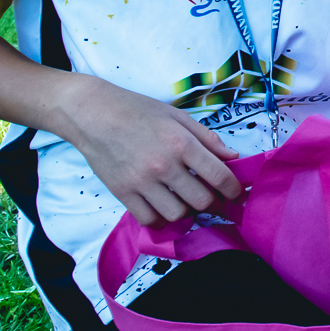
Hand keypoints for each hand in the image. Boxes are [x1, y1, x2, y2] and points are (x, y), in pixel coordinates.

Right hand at [58, 79, 242, 227]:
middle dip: (214, 204)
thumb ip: (207, 139)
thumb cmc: (138, 110)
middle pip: (201, 201)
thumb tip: (233, 157)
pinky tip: (163, 207)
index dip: (234, 190)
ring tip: (186, 200)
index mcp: (181, 143)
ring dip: (187, 212)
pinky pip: (149, 220)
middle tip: (214, 200)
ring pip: (177, 215)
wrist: (93, 114)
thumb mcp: (178, 116)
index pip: (219, 177)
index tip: (237, 194)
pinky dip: (161, 219)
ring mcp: (141, 182)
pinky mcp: (122, 193)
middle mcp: (163, 165)